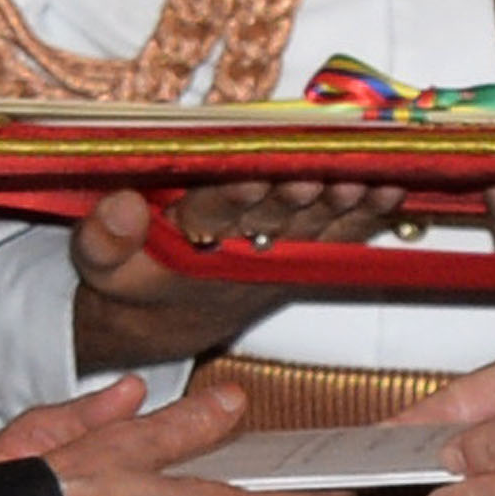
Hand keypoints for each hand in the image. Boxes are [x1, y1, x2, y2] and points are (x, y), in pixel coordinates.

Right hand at [69, 179, 396, 368]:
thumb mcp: (100, 266)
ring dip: (342, 204)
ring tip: (366, 180)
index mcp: (189, 249)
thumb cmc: (135, 279)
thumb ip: (103, 238)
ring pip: (316, 227)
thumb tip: (122, 205)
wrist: (170, 320)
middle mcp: (242, 252)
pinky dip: (370, 214)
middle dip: (297, 197)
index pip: (211, 218)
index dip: (232, 199)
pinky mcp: (307, 256)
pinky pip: (344, 236)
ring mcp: (281, 255)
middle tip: (316, 175)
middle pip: (275, 220)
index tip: (252, 177)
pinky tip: (394, 188)